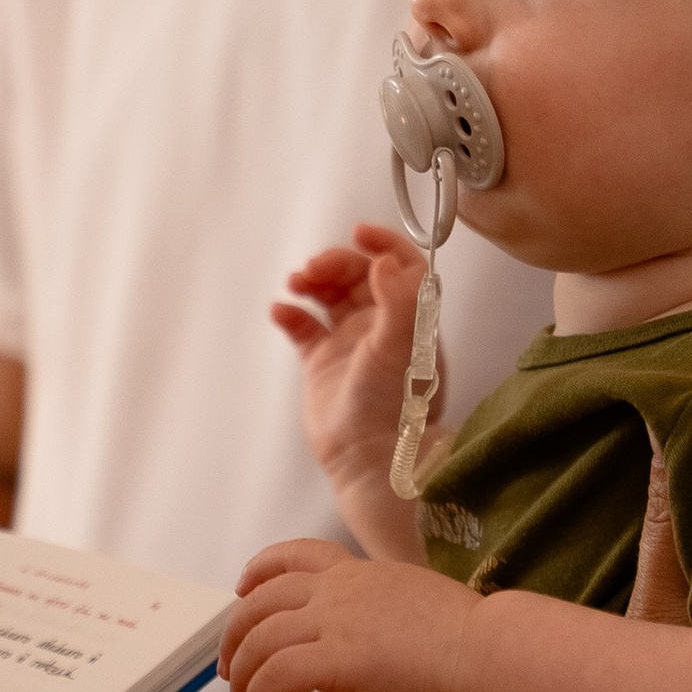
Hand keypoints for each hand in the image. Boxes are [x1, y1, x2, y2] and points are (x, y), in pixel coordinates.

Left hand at [221, 536, 471, 691]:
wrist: (487, 651)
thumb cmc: (468, 639)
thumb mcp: (415, 604)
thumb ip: (381, 612)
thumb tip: (366, 640)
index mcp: (360, 572)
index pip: (295, 554)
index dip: (258, 570)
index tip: (242, 589)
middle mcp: (340, 589)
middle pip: (260, 603)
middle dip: (235, 638)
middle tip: (230, 672)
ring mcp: (335, 621)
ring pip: (257, 643)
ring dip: (241, 681)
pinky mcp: (336, 660)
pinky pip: (273, 678)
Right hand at [271, 226, 433, 494]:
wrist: (369, 458)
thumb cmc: (395, 408)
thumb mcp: (403, 346)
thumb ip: (400, 300)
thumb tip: (387, 261)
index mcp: (410, 319)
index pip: (402, 266)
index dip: (384, 243)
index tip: (359, 233)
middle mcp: (382, 326)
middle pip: (358, 275)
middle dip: (335, 263)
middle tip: (314, 269)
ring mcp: (351, 343)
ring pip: (329, 295)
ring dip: (312, 282)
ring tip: (297, 283)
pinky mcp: (322, 362)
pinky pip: (303, 327)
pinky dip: (291, 313)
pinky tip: (281, 310)